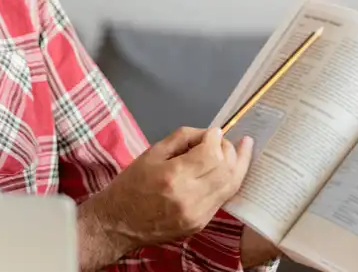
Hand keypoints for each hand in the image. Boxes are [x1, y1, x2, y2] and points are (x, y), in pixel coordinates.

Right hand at [80, 127, 253, 250]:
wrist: (117, 224)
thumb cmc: (129, 186)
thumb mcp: (151, 153)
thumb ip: (182, 138)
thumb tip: (208, 135)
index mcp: (173, 176)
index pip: (211, 153)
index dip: (216, 138)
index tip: (213, 132)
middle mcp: (189, 197)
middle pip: (226, 168)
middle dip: (229, 150)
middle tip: (223, 141)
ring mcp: (197, 214)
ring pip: (231, 185)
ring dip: (237, 165)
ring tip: (239, 150)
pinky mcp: (200, 224)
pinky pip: (223, 199)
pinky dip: (227, 182)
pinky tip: (225, 171)